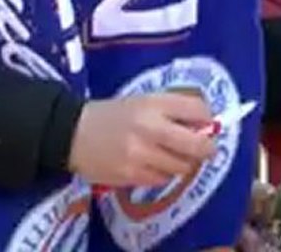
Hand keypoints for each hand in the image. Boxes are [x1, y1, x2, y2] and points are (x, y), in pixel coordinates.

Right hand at [67, 93, 215, 187]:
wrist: (72, 133)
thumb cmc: (112, 115)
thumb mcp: (142, 101)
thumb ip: (173, 109)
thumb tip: (207, 123)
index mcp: (153, 103)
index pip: (197, 110)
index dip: (208, 119)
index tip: (208, 124)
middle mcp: (150, 128)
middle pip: (197, 144)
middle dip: (207, 149)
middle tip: (206, 150)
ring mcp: (141, 154)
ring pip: (182, 166)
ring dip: (184, 163)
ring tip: (174, 156)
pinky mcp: (131, 176)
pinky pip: (163, 179)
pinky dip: (165, 174)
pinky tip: (154, 165)